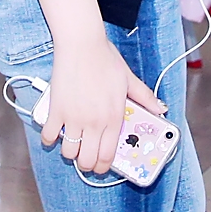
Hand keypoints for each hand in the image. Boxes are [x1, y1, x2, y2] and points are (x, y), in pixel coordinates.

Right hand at [43, 34, 165, 175]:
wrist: (82, 44)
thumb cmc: (105, 59)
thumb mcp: (129, 79)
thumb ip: (145, 97)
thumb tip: (161, 109)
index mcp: (114, 117)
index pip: (109, 155)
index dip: (104, 166)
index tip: (101, 166)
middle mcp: (94, 122)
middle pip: (88, 160)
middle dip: (87, 165)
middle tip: (86, 159)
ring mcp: (74, 118)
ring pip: (69, 152)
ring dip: (70, 152)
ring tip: (72, 144)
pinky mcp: (56, 110)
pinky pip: (49, 135)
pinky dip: (50, 138)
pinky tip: (54, 132)